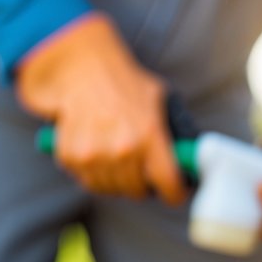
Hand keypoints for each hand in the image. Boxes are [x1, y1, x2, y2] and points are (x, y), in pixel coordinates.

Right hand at [15, 15, 185, 204]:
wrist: (78, 69)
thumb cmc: (122, 82)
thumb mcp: (158, 98)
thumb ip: (173, 128)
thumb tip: (190, 156)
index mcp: (150, 136)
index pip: (169, 185)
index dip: (175, 192)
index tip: (175, 191)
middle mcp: (123, 150)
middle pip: (138, 191)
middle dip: (142, 183)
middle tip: (141, 170)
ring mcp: (95, 156)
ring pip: (112, 190)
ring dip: (117, 180)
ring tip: (116, 157)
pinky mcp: (71, 157)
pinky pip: (88, 181)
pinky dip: (93, 173)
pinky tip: (96, 152)